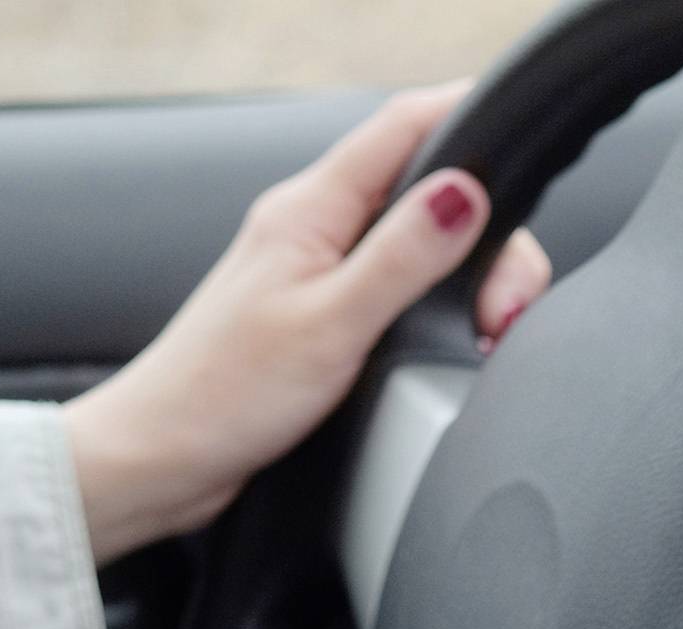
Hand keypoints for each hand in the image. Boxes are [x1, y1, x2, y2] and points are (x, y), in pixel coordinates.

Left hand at [63, 84, 553, 562]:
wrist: (163, 457)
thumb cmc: (223, 396)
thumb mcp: (331, 323)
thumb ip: (403, 256)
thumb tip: (464, 194)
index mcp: (310, 210)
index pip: (403, 128)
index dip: (465, 117)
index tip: (519, 141)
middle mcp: (314, 228)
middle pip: (427, 192)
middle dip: (487, 238)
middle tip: (505, 308)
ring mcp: (317, 268)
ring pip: (420, 241)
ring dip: (467, 279)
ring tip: (484, 334)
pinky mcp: (323, 312)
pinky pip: (400, 282)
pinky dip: (440, 306)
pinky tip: (449, 344)